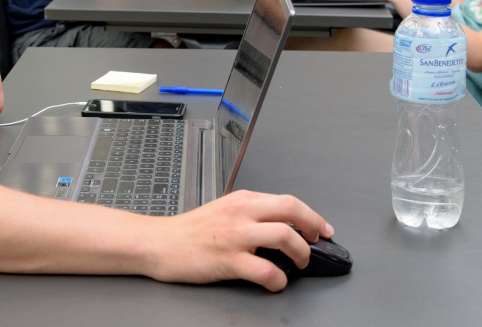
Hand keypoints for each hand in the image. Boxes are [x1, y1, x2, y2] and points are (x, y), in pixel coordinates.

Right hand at [143, 190, 332, 290]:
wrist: (159, 243)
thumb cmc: (189, 231)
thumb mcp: (224, 211)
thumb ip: (251, 214)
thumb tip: (283, 226)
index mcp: (242, 200)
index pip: (287, 200)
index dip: (311, 215)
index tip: (322, 228)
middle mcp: (240, 213)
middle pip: (291, 209)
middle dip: (313, 226)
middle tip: (318, 243)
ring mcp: (234, 236)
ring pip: (283, 236)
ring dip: (301, 253)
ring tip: (300, 263)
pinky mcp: (227, 259)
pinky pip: (264, 269)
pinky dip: (278, 279)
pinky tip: (275, 282)